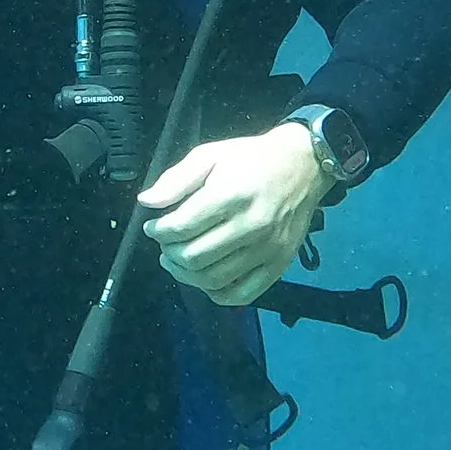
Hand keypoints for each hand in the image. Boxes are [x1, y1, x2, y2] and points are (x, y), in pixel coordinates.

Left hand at [136, 124, 326, 307]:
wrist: (303, 165)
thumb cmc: (253, 159)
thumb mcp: (210, 155)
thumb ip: (176, 179)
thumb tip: (147, 202)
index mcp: (231, 194)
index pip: (181, 227)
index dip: (158, 231)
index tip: (153, 227)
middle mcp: (251, 225)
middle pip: (194, 256)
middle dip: (169, 252)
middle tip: (165, 244)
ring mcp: (267, 249)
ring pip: (213, 279)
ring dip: (186, 274)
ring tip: (179, 260)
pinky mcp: (278, 265)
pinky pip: (241, 294)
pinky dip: (216, 293)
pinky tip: (205, 278)